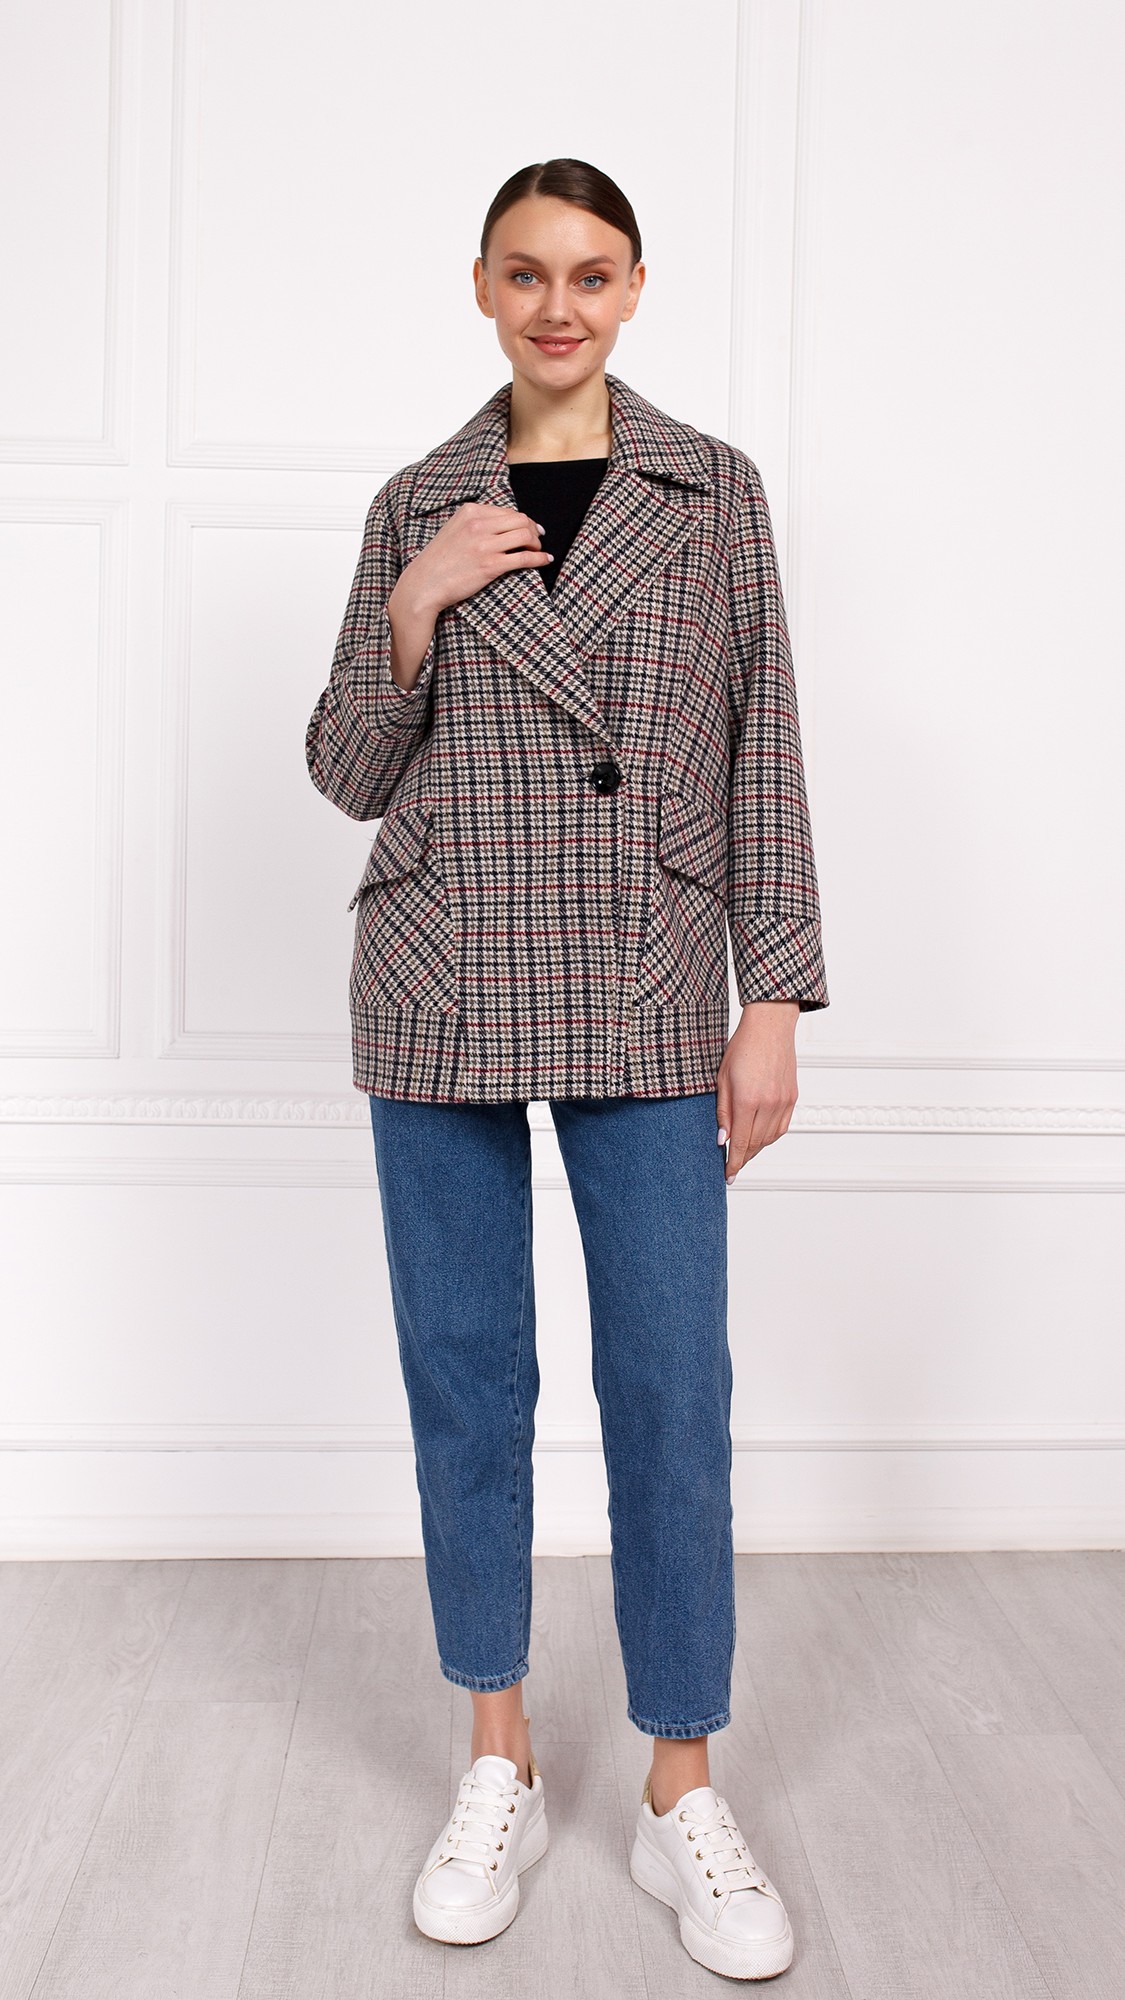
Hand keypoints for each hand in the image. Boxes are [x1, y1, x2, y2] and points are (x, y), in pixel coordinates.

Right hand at [396, 501, 553, 619]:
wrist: (424, 584)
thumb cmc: (438, 562)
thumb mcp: (453, 530)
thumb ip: (474, 523)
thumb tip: (501, 523)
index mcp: (469, 512)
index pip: (507, 511)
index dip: (523, 520)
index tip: (531, 528)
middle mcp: (478, 524)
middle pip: (520, 519)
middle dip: (534, 530)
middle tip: (537, 540)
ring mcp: (485, 545)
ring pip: (525, 535)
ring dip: (537, 543)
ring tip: (538, 551)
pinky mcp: (490, 565)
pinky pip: (524, 557)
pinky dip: (539, 558)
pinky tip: (545, 560)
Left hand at [715, 1001, 799, 1182]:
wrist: (770, 1027)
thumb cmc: (742, 1047)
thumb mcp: (722, 1079)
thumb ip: (722, 1111)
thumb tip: (722, 1139)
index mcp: (748, 1100)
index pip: (740, 1143)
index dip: (733, 1163)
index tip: (727, 1175)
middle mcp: (769, 1104)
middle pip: (755, 1144)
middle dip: (742, 1159)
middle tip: (732, 1166)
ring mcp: (783, 1101)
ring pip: (770, 1139)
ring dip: (756, 1149)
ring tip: (743, 1152)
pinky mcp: (792, 1097)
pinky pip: (781, 1127)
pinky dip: (770, 1137)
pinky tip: (759, 1137)